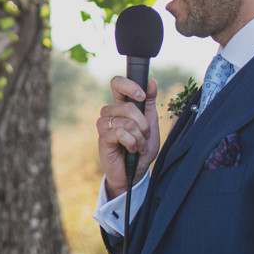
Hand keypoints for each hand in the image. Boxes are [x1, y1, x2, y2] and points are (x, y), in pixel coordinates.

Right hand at [97, 75, 159, 197]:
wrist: (135, 172)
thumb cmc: (141, 147)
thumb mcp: (151, 122)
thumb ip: (149, 102)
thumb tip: (151, 81)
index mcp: (121, 105)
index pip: (117, 83)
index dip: (129, 86)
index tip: (141, 96)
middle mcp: (110, 112)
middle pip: (128, 105)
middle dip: (143, 124)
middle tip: (144, 135)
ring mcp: (104, 125)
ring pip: (127, 122)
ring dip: (139, 137)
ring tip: (138, 145)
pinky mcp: (103, 138)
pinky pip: (121, 133)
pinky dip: (132, 143)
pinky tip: (131, 149)